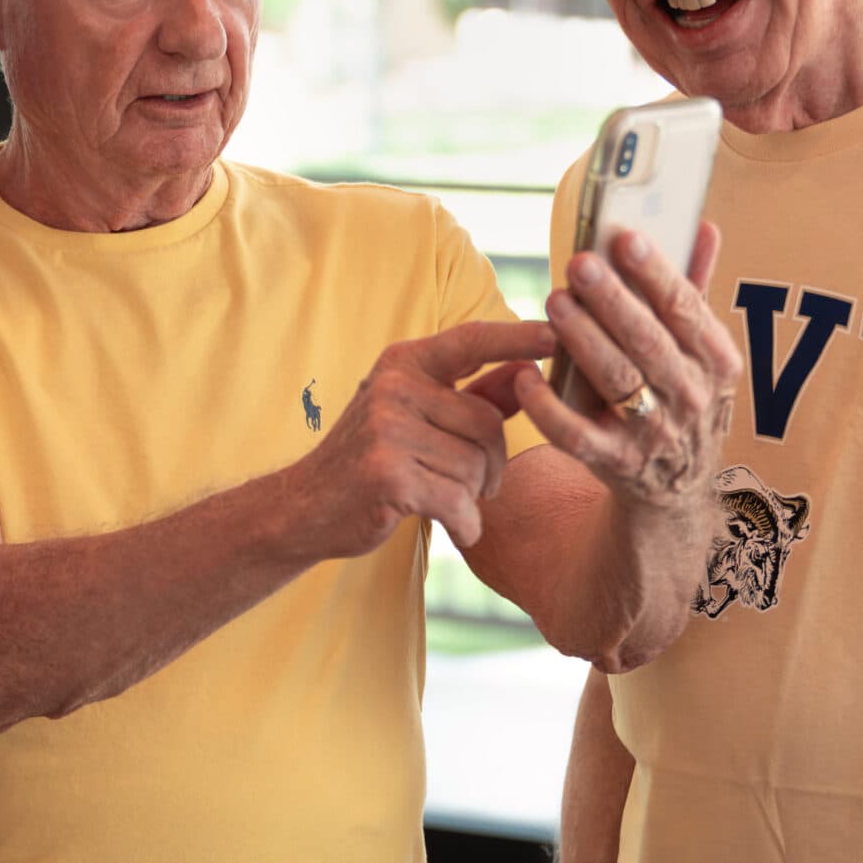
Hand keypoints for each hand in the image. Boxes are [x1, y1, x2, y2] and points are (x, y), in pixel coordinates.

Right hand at [286, 320, 555, 556]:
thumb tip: (529, 370)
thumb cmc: (371, 458)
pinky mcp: (387, 474)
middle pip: (488, 421)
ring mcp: (386, 428)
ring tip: (447, 500)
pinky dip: (466, 523)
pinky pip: (458, 499)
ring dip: (474, 495)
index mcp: (404, 363)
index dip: (517, 338)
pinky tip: (454, 526)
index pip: (471, 341)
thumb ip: (475, 393)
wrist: (304, 506)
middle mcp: (394, 387)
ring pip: (476, 465)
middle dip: (493, 463)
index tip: (558, 336)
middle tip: (475, 484)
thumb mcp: (417, 415)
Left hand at [515, 220, 740, 511]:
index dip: (656, 272)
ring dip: (583, 339)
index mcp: (715, 361)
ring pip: (616, 380)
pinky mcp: (615, 462)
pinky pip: (576, 434)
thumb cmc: (681, 397)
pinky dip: (548, 408)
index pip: (686, 308)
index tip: (624, 239)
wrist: (677, 485)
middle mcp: (690, 396)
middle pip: (648, 341)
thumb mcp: (702, 350)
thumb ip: (695, 288)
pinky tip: (525, 376)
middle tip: (578, 264)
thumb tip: (702, 227)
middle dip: (612, 300)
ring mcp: (654, 433)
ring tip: (555, 302)